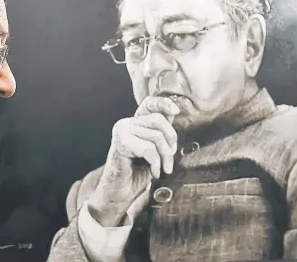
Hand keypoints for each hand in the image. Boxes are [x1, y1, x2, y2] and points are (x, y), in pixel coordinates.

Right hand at [88, 96, 178, 226]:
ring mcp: (122, 131)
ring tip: (162, 169)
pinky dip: (156, 163)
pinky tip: (154, 172)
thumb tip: (175, 111)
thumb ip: (162, 132)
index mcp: (135, 122)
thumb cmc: (138, 173)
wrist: (121, 193)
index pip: (149, 103)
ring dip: (165, 157)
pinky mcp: (120, 143)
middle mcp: (126, 123)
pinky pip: (148, 149)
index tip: (176, 111)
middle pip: (158, 120)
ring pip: (156, 136)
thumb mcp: (156, 150)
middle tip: (169, 161)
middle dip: (170, 142)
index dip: (163, 103)